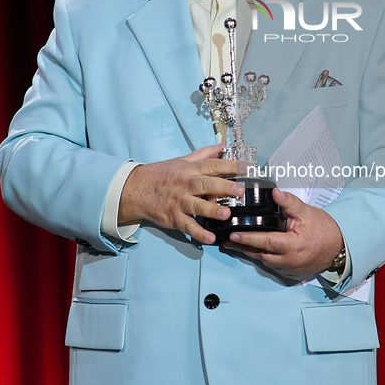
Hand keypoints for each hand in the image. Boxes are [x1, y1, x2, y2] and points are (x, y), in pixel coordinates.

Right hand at [118, 144, 243, 243]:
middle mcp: (186, 184)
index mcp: (191, 169)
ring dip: (212, 210)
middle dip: (224, 187)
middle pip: (206, 184)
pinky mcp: (173, 218)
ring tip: (226, 215)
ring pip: (197, 206)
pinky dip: (198, 233)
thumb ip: (204, 154)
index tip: (248, 167)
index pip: (213, 165)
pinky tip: (210, 238)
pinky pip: (187, 226)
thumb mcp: (182, 160)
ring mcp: (179, 202)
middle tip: (240, 191)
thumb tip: (223, 145)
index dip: (231, 165)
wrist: (135, 189)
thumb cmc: (162, 175)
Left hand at [223, 188, 343, 279]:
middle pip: (260, 254)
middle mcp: (289, 261)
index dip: (248, 238)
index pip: (265, 241)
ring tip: (236, 244)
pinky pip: (273, 266)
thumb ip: (289, 203)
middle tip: (227, 240)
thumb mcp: (307, 212)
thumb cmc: (324, 229)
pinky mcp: (292, 273)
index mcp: (292, 245)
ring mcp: (290, 269)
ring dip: (251, 252)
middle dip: (243, 247)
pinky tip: (255, 250)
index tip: (234, 234)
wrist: (340, 247)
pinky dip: (263, 257)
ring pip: (265, 262)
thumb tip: (275, 192)